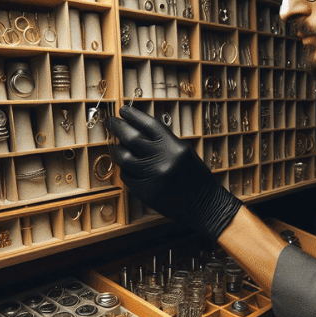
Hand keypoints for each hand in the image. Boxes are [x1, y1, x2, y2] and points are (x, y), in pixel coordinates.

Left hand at [107, 105, 241, 239]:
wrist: (205, 206)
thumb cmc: (196, 178)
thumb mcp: (184, 153)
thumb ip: (163, 142)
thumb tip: (138, 130)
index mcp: (174, 147)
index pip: (148, 124)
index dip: (133, 115)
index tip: (123, 110)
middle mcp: (162, 160)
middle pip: (131, 138)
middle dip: (117, 127)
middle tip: (110, 121)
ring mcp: (151, 177)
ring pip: (124, 158)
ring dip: (117, 149)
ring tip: (115, 145)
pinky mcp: (145, 192)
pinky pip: (127, 176)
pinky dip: (125, 170)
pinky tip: (128, 167)